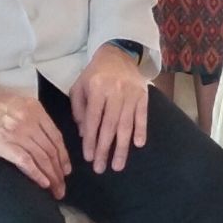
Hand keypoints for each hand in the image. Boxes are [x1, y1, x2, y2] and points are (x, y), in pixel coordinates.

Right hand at [0, 84, 70, 193]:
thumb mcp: (16, 104)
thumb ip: (31, 118)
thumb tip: (43, 140)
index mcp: (35, 109)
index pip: (56, 136)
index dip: (63, 156)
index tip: (66, 170)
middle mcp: (30, 120)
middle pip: (51, 150)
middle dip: (59, 171)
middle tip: (63, 187)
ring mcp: (18, 132)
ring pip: (42, 157)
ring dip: (51, 176)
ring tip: (56, 190)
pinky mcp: (3, 144)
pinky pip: (26, 162)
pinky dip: (37, 174)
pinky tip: (43, 184)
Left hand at [69, 46, 149, 174]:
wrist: (118, 54)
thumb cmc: (95, 74)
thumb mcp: (79, 86)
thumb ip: (79, 109)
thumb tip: (84, 134)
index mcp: (96, 88)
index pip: (93, 119)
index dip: (91, 140)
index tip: (89, 158)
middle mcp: (115, 91)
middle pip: (109, 125)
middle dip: (105, 149)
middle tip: (101, 168)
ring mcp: (131, 93)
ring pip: (126, 124)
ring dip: (122, 147)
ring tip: (118, 165)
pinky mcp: (143, 95)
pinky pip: (142, 115)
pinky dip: (141, 130)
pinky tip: (138, 145)